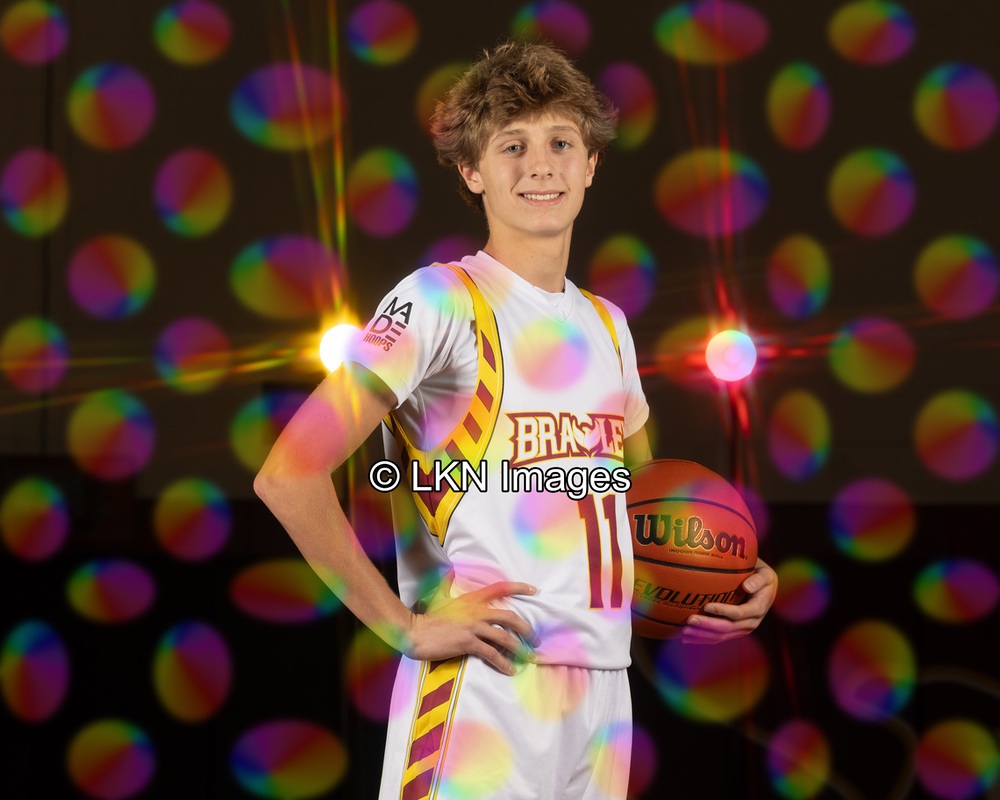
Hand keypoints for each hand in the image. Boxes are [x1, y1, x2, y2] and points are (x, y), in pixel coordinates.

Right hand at [404, 576, 539, 673]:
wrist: (414, 631)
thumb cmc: (428, 616)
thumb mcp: (440, 596)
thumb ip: (447, 584)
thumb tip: (448, 571)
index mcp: (472, 599)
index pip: (500, 588)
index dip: (519, 587)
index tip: (534, 590)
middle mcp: (476, 611)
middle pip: (510, 617)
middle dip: (526, 629)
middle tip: (535, 639)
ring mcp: (473, 627)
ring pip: (504, 637)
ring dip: (519, 649)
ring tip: (527, 657)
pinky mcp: (468, 643)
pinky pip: (491, 653)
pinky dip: (503, 663)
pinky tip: (510, 669)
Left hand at [681, 558, 777, 644]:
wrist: (766, 589)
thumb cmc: (761, 577)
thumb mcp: (764, 575)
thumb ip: (757, 580)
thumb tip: (747, 586)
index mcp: (757, 610)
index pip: (739, 613)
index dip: (723, 611)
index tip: (706, 606)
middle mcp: (750, 623)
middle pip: (727, 628)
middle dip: (707, 625)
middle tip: (689, 620)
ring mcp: (742, 630)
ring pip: (720, 636)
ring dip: (702, 635)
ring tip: (684, 631)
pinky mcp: (734, 632)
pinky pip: (717, 638)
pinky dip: (702, 639)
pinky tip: (686, 638)